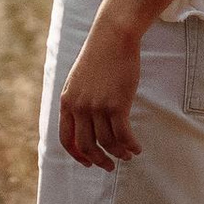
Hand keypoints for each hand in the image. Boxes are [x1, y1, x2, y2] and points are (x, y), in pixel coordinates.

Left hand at [57, 11, 142, 168]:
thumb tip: (84, 123)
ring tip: (128, 155)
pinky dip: (130, 145)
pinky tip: (136, 148)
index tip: (88, 163)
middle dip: (98, 160)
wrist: (112, 37)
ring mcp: (97, 106)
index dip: (77, 155)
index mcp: (66, 102)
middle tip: (109, 166)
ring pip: (107, 142)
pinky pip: (123, 135)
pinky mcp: (117, 104)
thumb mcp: (78, 80)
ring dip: (119, 153)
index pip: (66, 139)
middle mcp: (79, 107)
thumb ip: (77, 101)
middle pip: (86, 146)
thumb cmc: (99, 57)